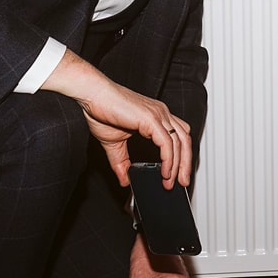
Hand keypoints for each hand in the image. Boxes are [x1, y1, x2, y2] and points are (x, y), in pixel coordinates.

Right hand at [44, 51, 193, 188]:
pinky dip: (168, 160)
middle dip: (185, 164)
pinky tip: (164, 172)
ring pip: (179, 143)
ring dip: (178, 166)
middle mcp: (161, 113)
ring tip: (171, 182)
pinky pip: (167, 143)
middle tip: (181, 183)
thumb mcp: (114, 143)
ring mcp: (158, 114)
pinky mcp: (151, 119)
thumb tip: (124, 180)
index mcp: (156, 116)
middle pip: (184, 140)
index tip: (178, 174)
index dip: (182, 155)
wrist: (92, 94)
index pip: (179, 136)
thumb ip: (122, 162)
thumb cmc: (101, 109)